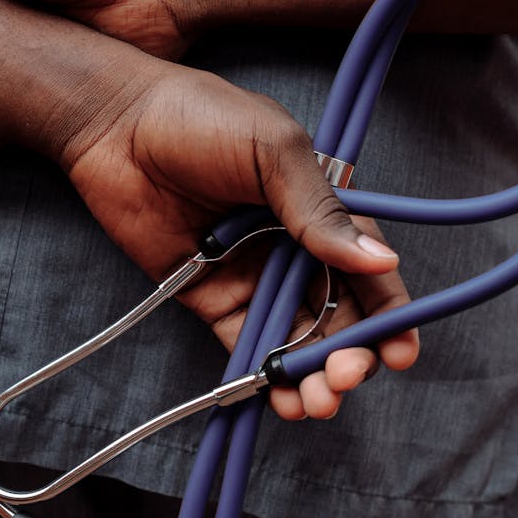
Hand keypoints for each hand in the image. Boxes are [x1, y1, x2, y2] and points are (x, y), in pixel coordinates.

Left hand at [51, 56, 416, 419]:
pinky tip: (282, 399)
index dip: (389, 313)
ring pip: (296, 338)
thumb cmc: (201, 117)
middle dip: (352, 355)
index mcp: (320, 206)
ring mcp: (253, 274)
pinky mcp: (211, 297)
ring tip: (316, 400)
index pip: (368, 267)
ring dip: (312, 375)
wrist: (117, 125)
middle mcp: (293, 246)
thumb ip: (321, 210)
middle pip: (338, 314)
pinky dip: (266, 377)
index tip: (401, 353)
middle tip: (345, 377)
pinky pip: (246, 344)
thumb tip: (382, 260)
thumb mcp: (274, 150)